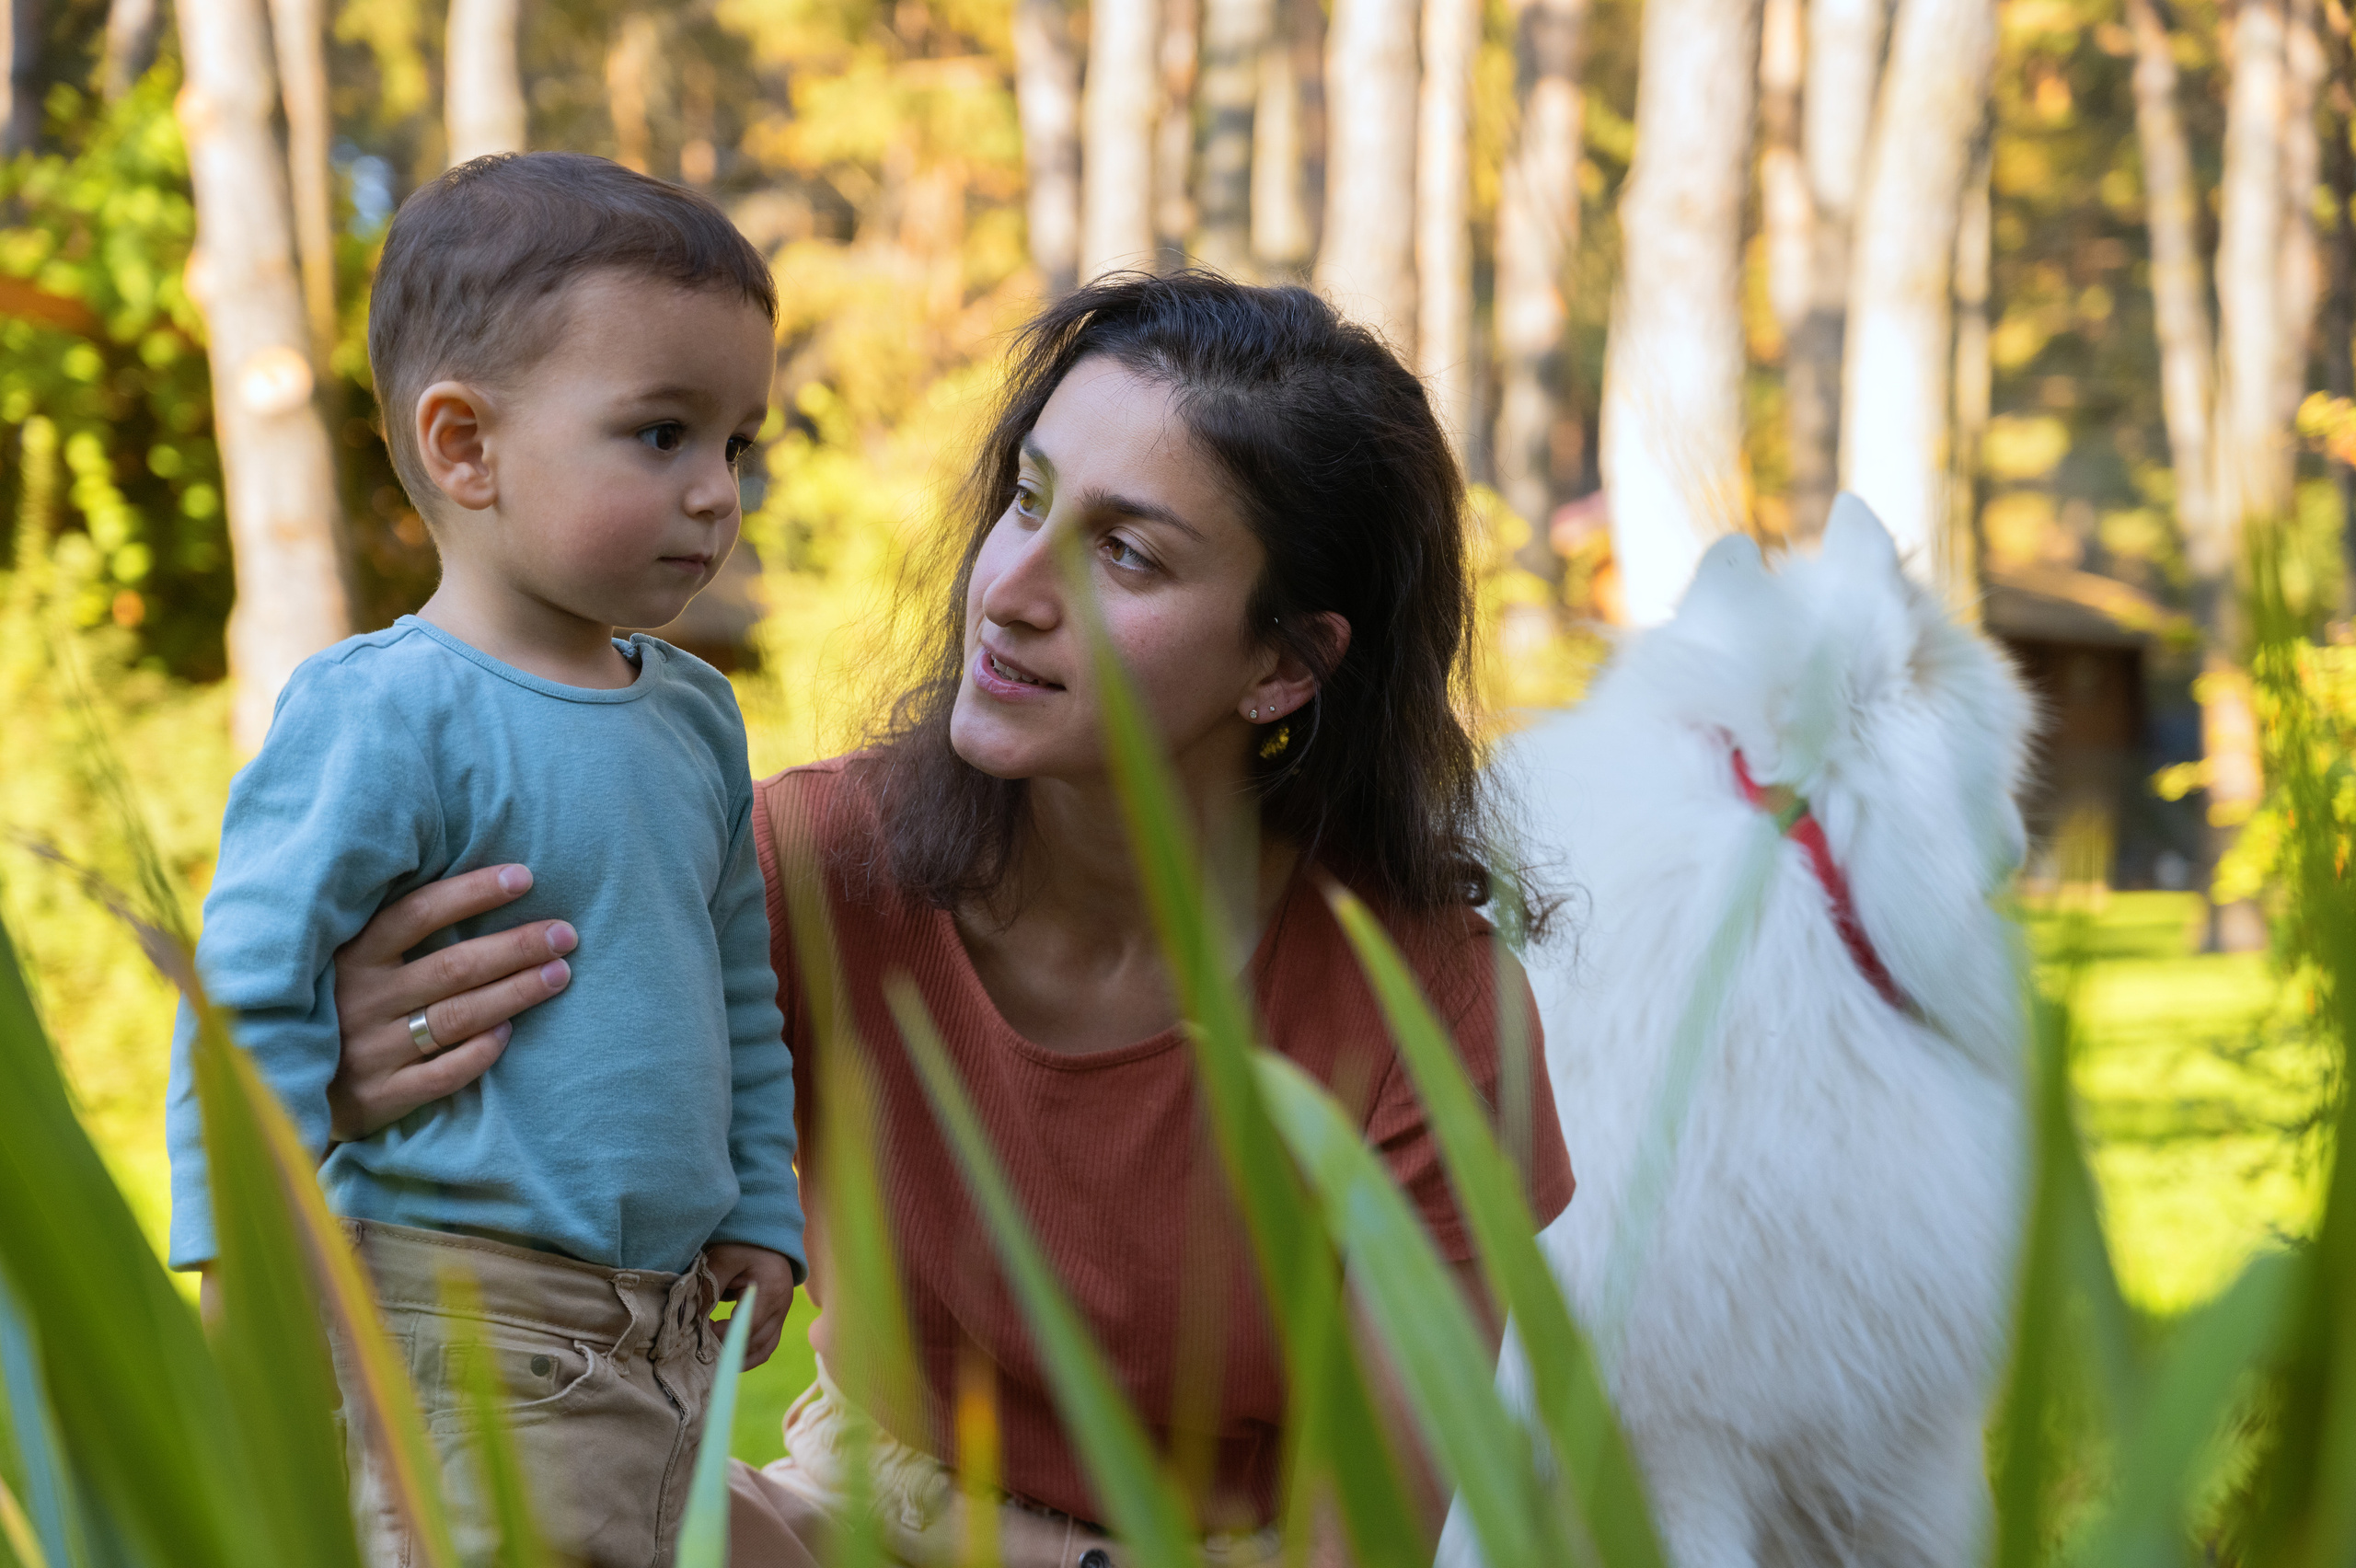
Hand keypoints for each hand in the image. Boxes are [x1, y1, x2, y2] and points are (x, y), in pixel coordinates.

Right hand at [326, 864, 577, 1140]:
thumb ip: (394, 933)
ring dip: (515, 993)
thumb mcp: (350, 963)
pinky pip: (442, 1074)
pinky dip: (480, 1053)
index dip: (472, 892)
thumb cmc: (339, 1008)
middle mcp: (360, 1000)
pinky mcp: (380, 1096)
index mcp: (352, 956)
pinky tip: (510, 1032)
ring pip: (457, 1017)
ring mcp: (370, 1051)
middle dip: (516, 947)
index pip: (418, 913)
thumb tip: (480, 885)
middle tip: (566, 934)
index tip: (525, 877)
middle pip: (453, 967)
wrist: (285, 1089)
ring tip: (560, 974)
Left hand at [705, 1243, 796, 1369]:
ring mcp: (782, 1314)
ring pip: (763, 1350)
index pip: (747, 1325)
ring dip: (738, 1359)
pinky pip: (766, 1346)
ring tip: (712, 1360)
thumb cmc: (744, 1244)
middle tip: (700, 1350)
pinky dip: (748, 1355)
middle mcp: (781, 1306)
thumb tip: (690, 1319)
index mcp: (770, 1289)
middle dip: (727, 1350)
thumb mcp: (723, 1259)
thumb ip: (709, 1287)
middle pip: (756, 1342)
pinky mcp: (778, 1318)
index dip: (723, 1335)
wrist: (768, 1236)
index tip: (700, 1331)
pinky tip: (728, 1358)